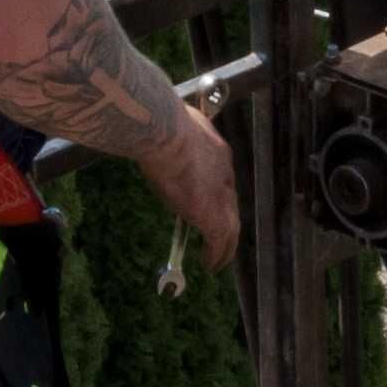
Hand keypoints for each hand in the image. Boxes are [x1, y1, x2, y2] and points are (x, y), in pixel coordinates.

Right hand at [137, 104, 242, 266]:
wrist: (164, 131)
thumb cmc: (161, 122)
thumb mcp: (172, 123)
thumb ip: (170, 132)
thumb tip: (154, 128)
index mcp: (217, 151)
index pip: (220, 178)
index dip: (215, 194)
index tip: (208, 203)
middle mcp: (225, 175)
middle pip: (230, 204)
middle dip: (226, 222)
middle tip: (220, 237)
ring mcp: (220, 196)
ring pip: (231, 228)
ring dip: (225, 246)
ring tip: (217, 260)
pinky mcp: (212, 215)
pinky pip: (219, 242)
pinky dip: (216, 255)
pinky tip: (209, 264)